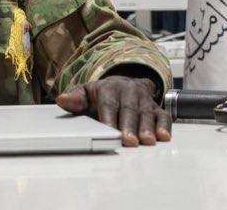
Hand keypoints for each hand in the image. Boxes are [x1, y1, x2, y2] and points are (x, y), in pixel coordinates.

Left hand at [55, 75, 171, 146]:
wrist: (123, 84)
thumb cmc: (103, 94)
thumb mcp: (86, 93)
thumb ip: (75, 99)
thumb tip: (61, 99)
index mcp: (109, 88)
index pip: (108, 104)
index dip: (109, 118)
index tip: (109, 131)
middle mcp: (128, 92)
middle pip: (129, 110)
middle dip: (129, 126)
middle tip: (129, 141)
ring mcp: (143, 100)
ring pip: (146, 113)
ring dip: (147, 128)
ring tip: (147, 141)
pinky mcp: (156, 107)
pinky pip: (163, 115)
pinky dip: (165, 126)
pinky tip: (164, 136)